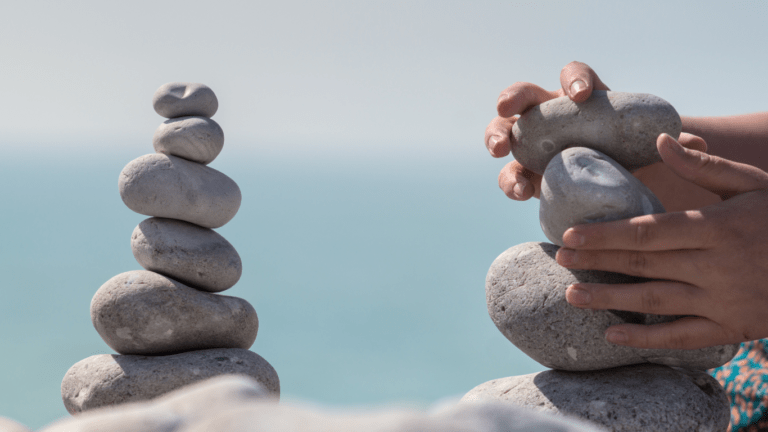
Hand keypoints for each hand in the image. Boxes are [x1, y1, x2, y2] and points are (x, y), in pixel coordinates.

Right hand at [485, 62, 713, 210]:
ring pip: (504, 131)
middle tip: (508, 109)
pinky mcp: (526, 175)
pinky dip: (510, 181)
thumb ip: (669, 145)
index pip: (574, 77)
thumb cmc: (634, 158)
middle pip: (525, 96)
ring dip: (495, 135)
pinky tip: (519, 192)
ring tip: (499, 149)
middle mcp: (551, 116)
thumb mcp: (652, 149)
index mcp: (583, 100)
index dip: (575, 81)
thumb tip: (695, 143)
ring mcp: (533, 145)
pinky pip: (510, 175)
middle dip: (513, 98)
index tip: (582, 96)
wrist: (616, 187)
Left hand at [558, 133, 767, 349]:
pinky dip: (646, 338)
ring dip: (611, 300)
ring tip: (571, 296)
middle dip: (598, 263)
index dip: (606, 235)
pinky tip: (613, 335)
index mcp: (719, 227)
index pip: (649, 231)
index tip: (570, 235)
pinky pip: (682, 337)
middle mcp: (717, 265)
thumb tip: (661, 139)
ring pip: (656, 301)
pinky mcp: (732, 328)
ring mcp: (724, 301)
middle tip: (559, 260)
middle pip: (644, 264)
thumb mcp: (754, 184)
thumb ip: (705, 167)